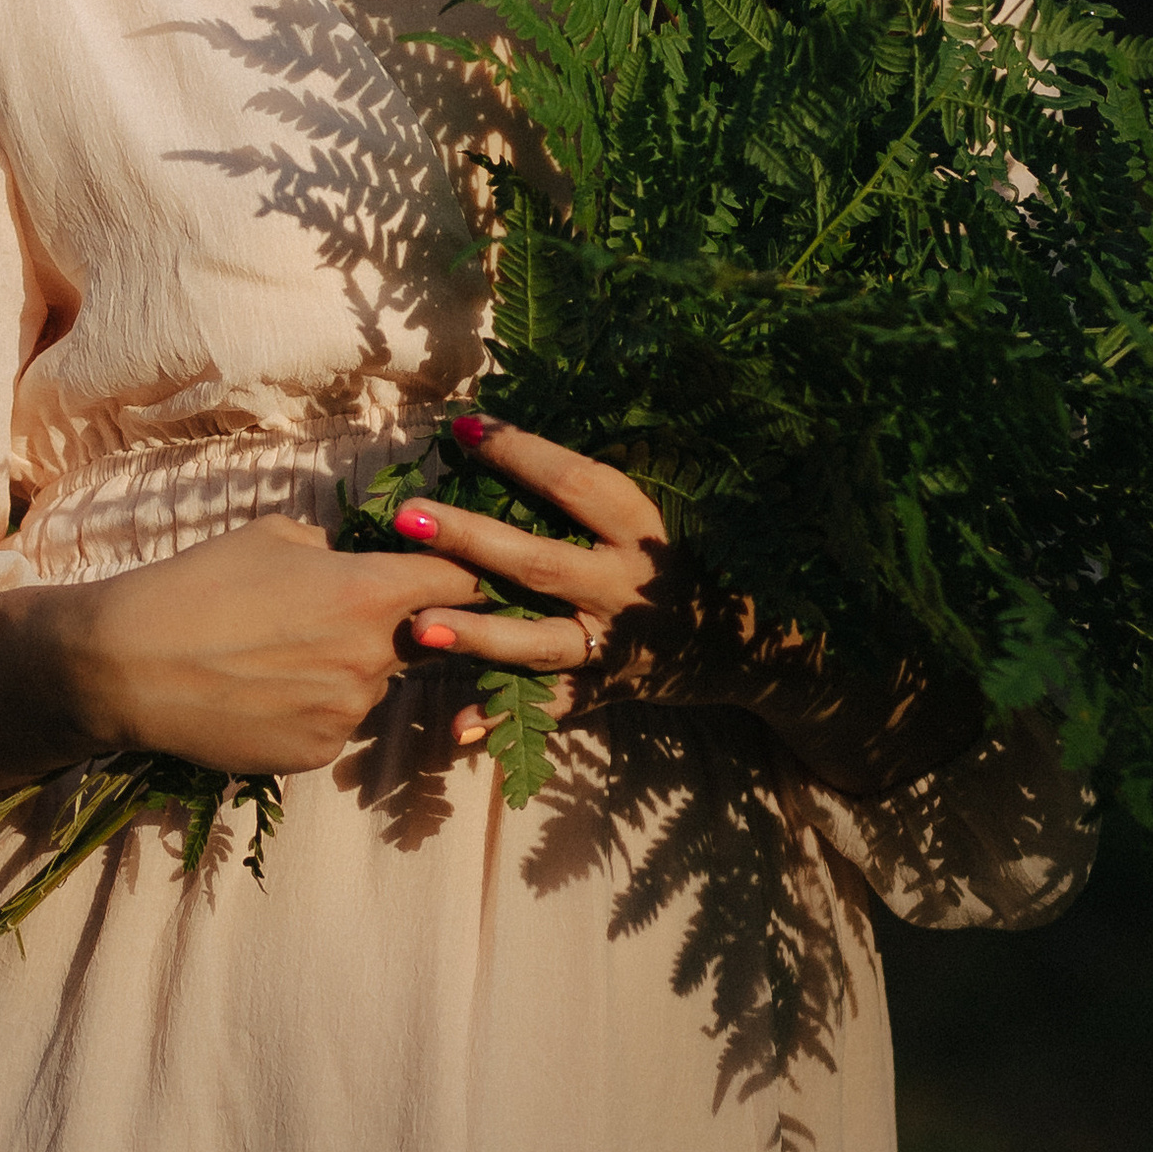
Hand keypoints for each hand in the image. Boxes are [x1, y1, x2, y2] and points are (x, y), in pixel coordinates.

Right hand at [0, 512, 489, 794]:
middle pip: (422, 639)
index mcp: (370, 592)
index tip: (466, 572)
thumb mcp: (272, 536)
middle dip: (400, 625)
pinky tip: (260, 692)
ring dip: (348, 670)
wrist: (125, 666)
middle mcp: (373, 658)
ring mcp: (347, 714)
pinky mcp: (316, 754)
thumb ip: (336, 550)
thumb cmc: (196, 585)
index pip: (460, 581)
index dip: (465, 573)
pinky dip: (312, 708)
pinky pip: (335, 724)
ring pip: (372, 685)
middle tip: (337, 615)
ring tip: (276, 655)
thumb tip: (360, 559)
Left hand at [382, 415, 682, 750]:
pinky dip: (506, 718)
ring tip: (420, 627)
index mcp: (637, 528)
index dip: (518, 452)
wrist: (743, 641)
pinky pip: (550, 706)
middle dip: (471, 539)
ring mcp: (614, 642)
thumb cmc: (672, 559)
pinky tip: (458, 724)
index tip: (462, 428)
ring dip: (480, 635)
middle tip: (409, 517)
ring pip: (540, 641)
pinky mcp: (607, 688)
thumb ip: (583, 494)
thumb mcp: (643, 518)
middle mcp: (625, 584)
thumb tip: (498, 440)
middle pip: (540, 561)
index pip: (573, 482)